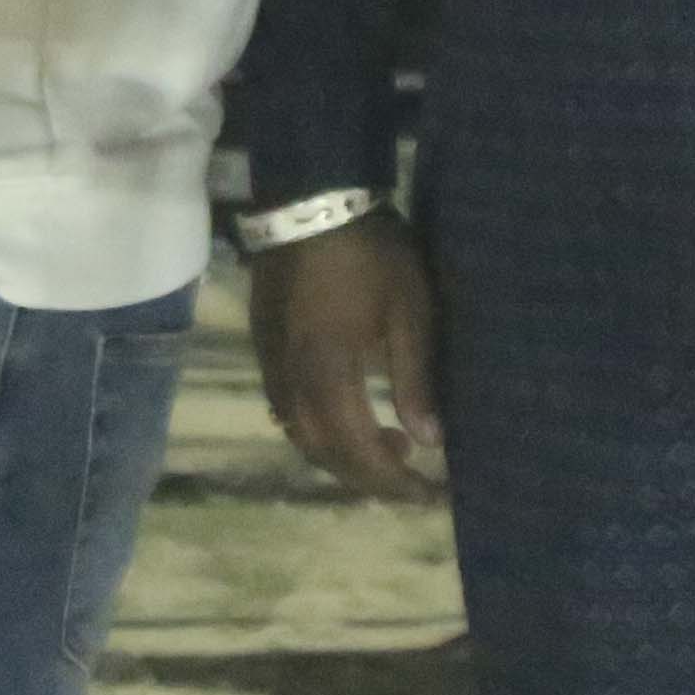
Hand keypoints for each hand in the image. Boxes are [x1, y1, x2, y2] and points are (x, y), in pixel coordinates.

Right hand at [249, 213, 442, 498]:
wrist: (309, 200)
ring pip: (300, 435)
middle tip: (412, 482)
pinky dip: (318, 429)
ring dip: (340, 456)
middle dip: (368, 479)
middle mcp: (292, 381)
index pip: (359, 452)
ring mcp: (271, 364)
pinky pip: (285, 409)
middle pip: (323, 453)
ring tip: (386, 448)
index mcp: (329, 375)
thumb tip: (429, 440)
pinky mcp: (263, 346)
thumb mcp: (409, 312)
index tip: (431, 495)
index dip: (395, 483)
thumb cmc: (369, 253)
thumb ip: (415, 379)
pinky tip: (345, 415)